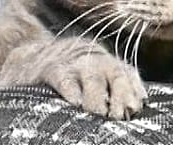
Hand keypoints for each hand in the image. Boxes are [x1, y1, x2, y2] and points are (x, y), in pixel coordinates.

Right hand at [0, 38, 146, 119]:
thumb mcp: (96, 74)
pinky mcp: (54, 69)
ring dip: (98, 99)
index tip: (136, 108)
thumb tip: (138, 106)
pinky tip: (75, 103)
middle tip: (119, 116)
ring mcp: (75, 63)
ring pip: (93, 79)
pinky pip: (65, 79)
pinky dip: (72, 91)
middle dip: (121, 95)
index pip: (128, 74)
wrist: (34, 56)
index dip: (134, 91)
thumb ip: (117, 86)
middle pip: (116, 74)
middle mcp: (96, 60)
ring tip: (99, 115)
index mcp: (109, 62)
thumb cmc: (72, 73)